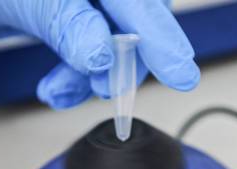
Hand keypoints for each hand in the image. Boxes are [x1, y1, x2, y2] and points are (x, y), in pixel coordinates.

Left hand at [0, 0, 199, 108]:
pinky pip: (87, 52)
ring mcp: (79, 1)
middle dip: (118, 63)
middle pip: (132, 23)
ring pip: (109, 44)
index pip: (136, 1)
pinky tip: (56, 86)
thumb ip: (64, 20)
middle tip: (101, 89)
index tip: (180, 73)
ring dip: (89, 77)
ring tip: (57, 91)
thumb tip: (101, 54)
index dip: (161, 37)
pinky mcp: (65, 19)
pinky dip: (75, 77)